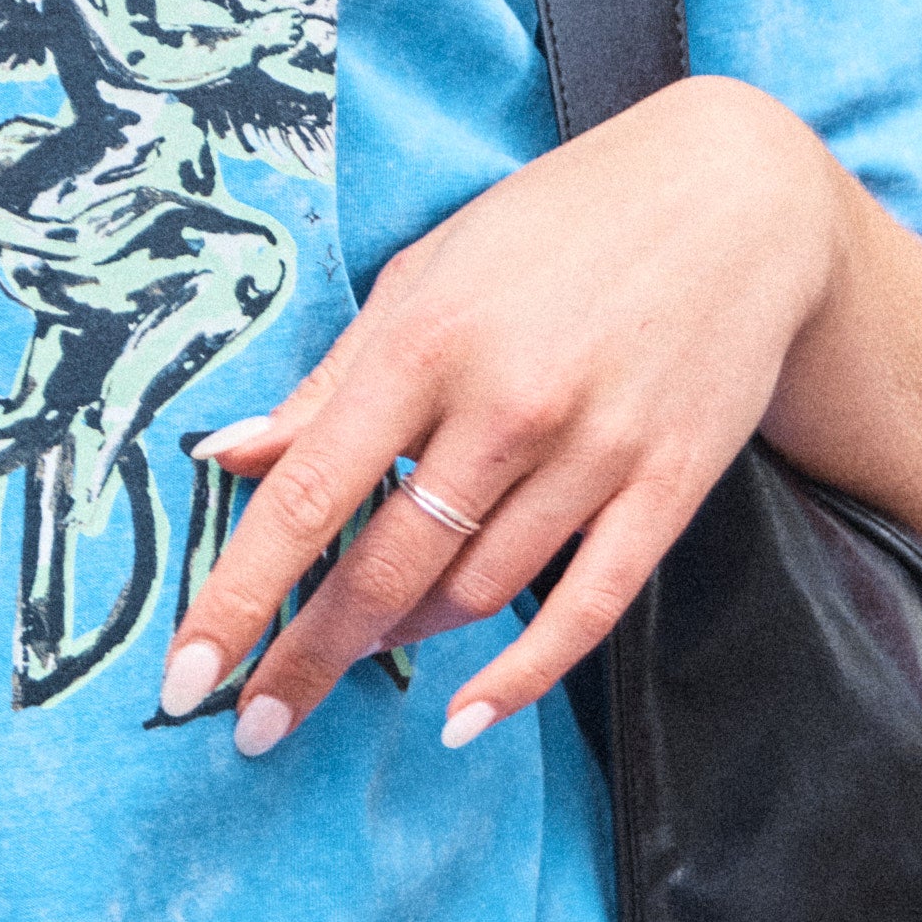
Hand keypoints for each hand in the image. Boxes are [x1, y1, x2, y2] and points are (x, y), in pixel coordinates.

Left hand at [159, 76, 841, 756]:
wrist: (738, 196)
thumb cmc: (559, 224)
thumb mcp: (425, 274)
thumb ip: (329, 379)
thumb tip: (225, 457)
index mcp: (426, 342)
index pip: (307, 495)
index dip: (238, 598)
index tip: (184, 679)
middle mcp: (507, 405)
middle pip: (383, 569)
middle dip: (307, 657)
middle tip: (256, 725)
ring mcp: (595, 451)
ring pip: (474, 594)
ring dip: (402, 640)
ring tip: (360, 651)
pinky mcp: (668, 487)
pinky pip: (584, 610)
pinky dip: (520, 677)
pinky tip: (468, 718)